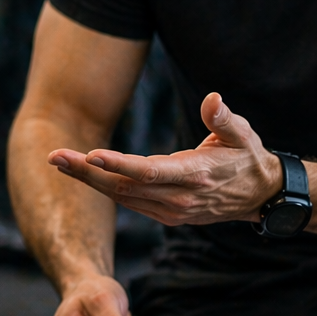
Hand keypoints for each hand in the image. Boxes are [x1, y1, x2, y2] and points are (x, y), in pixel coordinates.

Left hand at [48, 92, 281, 225]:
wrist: (261, 197)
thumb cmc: (249, 157)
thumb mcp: (243, 134)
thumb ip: (224, 119)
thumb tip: (212, 99)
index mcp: (195, 175)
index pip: (150, 172)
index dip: (119, 165)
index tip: (91, 156)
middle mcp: (179, 198)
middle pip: (125, 187)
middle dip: (87, 173)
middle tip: (55, 157)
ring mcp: (172, 211)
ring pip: (122, 197)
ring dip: (88, 180)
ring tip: (58, 162)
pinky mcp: (167, 216)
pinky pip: (130, 202)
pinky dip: (105, 188)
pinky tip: (83, 174)